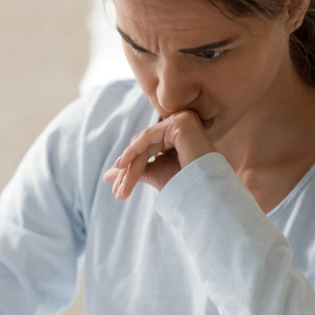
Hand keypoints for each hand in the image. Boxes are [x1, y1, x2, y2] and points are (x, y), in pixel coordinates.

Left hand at [102, 110, 216, 196]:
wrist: (205, 193)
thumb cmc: (184, 184)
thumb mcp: (155, 173)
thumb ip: (134, 169)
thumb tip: (108, 175)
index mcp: (176, 134)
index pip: (146, 148)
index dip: (129, 167)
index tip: (114, 187)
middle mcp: (180, 124)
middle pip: (143, 146)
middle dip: (128, 170)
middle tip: (117, 192)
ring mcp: (182, 120)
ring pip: (144, 144)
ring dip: (130, 167)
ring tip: (121, 188)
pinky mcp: (180, 123)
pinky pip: (149, 137)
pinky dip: (134, 151)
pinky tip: (123, 165)